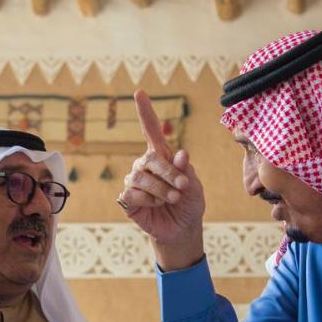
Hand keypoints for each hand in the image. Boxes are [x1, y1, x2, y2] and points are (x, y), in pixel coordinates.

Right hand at [120, 90, 205, 269]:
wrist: (182, 229)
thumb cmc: (189, 204)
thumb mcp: (195, 186)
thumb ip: (186, 170)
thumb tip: (180, 153)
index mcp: (162, 156)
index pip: (151, 130)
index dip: (145, 112)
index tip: (139, 92)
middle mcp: (145, 165)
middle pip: (150, 158)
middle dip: (169, 173)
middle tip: (182, 187)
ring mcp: (134, 181)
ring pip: (142, 178)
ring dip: (161, 190)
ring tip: (172, 199)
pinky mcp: (127, 198)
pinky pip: (133, 194)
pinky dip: (149, 202)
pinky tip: (156, 206)